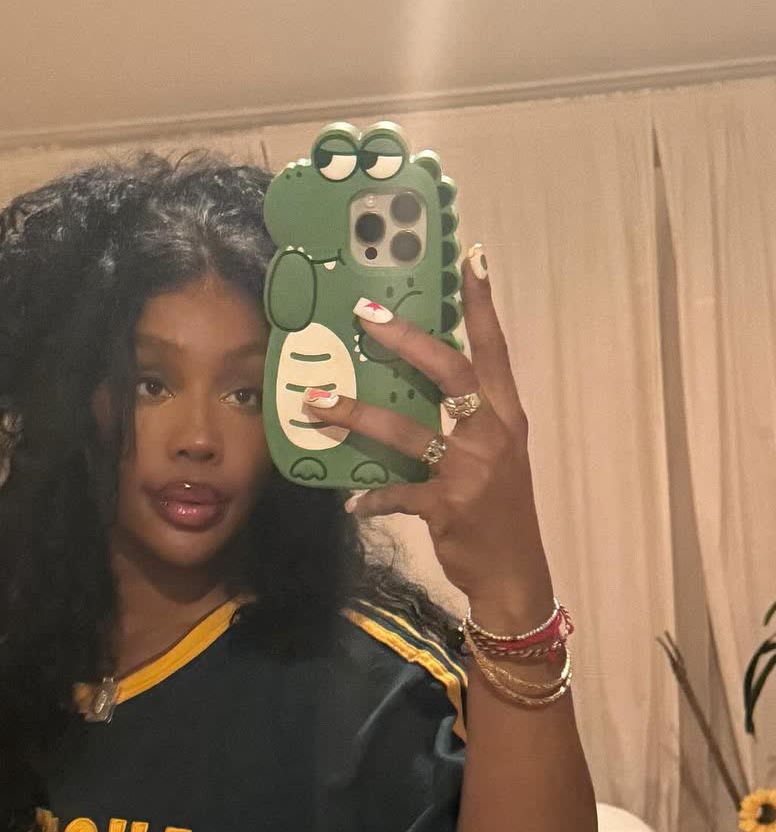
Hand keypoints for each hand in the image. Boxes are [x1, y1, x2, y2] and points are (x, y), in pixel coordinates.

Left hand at [304, 249, 554, 625]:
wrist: (516, 575)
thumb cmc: (501, 515)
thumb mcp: (497, 461)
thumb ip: (466, 426)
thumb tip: (415, 395)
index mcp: (506, 418)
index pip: (495, 349)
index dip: (483, 304)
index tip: (472, 256)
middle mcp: (493, 435)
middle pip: (449, 373)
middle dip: (405, 340)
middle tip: (363, 314)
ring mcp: (471, 471)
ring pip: (407, 431)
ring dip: (356, 415)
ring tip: (315, 402)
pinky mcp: (447, 507)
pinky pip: (397, 493)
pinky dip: (371, 497)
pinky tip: (350, 501)